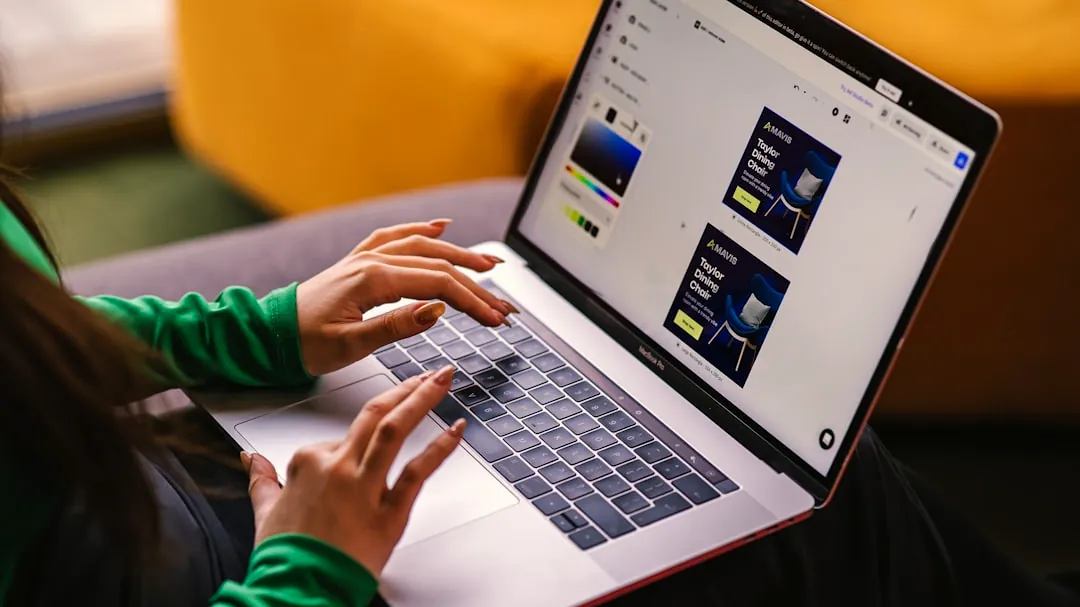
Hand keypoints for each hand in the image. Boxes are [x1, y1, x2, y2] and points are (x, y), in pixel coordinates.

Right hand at [243, 365, 463, 578]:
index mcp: (308, 461)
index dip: (354, 444)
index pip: (339, 438)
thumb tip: (251, 460)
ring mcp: (364, 486)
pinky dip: (440, 448)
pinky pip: (417, 472)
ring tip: (442, 381)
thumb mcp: (264, 510)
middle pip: (375, 414)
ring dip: (422, 399)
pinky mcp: (388, 511)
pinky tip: (456, 430)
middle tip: (429, 374)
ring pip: (395, 430)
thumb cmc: (285, 557)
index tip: (368, 445)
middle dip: (406, 388)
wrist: (298, 589)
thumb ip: (261, 479)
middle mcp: (338, 467)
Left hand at [295, 219, 517, 375]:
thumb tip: (437, 310)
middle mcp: (372, 261)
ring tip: (489, 263)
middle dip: (476, 284)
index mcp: (373, 279)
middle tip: (503, 305)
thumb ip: (396, 326)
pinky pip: (396, 237)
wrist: (270, 334)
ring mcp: (366, 258)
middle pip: (438, 265)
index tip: (495, 319)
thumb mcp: (350, 344)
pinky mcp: (360, 263)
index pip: (438, 286)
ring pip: (423, 247)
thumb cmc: (304, 343)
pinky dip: (421, 231)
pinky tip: (440, 227)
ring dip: (459, 254)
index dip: (472, 302)